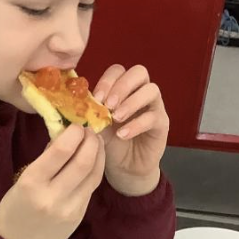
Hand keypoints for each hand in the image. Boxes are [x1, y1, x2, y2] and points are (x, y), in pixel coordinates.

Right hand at [0, 124, 104, 238]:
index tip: (76, 125)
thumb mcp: (22, 180)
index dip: (74, 133)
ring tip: (96, 142)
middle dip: (91, 141)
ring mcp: (69, 209)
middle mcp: (53, 197)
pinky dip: (95, 171)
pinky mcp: (79, 217)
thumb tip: (65, 136)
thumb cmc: (13, 209)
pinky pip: (91, 188)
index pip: (61, 151)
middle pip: (84, 162)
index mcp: (32, 183)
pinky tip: (93, 161)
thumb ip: (45, 159)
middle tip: (90, 131)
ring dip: (98, 154)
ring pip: (94, 175)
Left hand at [92, 65, 168, 196]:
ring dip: (131, 102)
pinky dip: (136, 124)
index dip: (107, 81)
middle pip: (139, 72)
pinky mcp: (161, 124)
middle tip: (108, 105)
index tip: (96, 98)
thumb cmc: (109, 142)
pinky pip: (153, 117)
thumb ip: (90, 111)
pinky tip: (123, 134)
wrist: (124, 167)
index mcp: (122, 88)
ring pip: (151, 90)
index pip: (118, 71)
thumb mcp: (96, 125)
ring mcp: (153, 106)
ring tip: (116, 118)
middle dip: (122, 86)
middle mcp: (140, 92)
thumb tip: (76, 101)